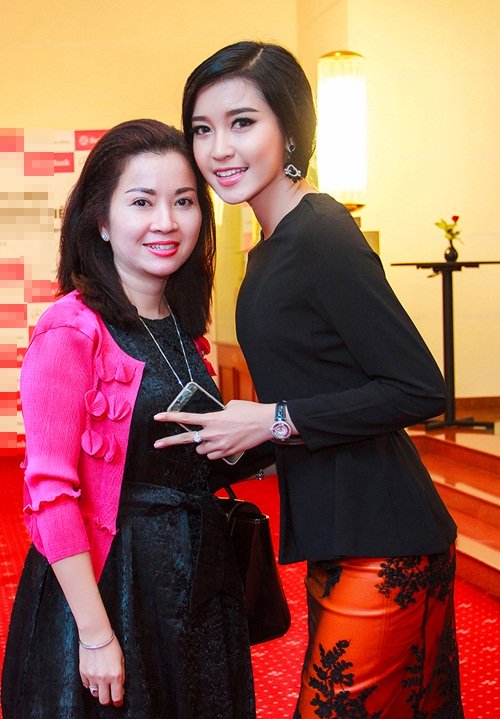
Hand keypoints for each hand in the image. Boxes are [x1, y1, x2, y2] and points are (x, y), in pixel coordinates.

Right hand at [80, 635, 124, 706]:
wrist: (95, 635)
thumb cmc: (111, 644)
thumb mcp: (121, 659)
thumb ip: (121, 675)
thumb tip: (121, 689)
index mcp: (116, 675)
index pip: (117, 697)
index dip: (118, 702)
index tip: (118, 702)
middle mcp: (103, 678)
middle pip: (104, 700)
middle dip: (108, 700)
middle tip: (110, 696)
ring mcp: (92, 677)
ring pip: (94, 694)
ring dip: (99, 692)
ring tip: (102, 684)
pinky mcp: (83, 673)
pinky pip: (87, 685)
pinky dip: (91, 684)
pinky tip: (94, 676)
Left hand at [154, 400, 275, 459]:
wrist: (265, 423)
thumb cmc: (250, 412)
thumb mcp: (232, 406)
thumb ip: (219, 413)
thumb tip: (216, 418)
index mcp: (212, 418)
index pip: (187, 418)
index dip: (170, 417)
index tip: (158, 417)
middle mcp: (213, 433)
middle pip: (187, 439)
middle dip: (170, 441)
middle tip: (158, 444)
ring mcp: (219, 445)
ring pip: (201, 450)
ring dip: (204, 445)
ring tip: (215, 438)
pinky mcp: (227, 453)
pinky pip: (212, 456)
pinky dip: (214, 452)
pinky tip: (223, 444)